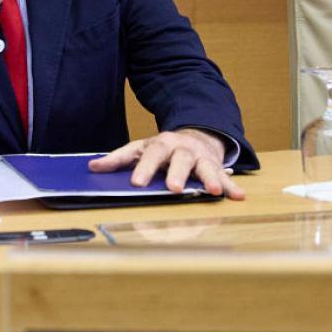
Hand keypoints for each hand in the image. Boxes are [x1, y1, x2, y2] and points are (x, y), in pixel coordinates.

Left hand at [88, 129, 245, 200]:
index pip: (152, 154)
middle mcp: (183, 149)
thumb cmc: (164, 148)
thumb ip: (119, 159)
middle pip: (181, 160)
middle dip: (178, 174)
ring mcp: (202, 158)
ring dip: (211, 179)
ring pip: (206, 167)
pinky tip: (239, 196)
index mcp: (162, 144)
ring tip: (213, 192)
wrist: (197, 135)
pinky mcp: (216, 167)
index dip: (144, 168)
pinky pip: (225, 177)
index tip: (137, 183)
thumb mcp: (140, 148)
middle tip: (174, 188)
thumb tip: (92, 167)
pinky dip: (232, 187)